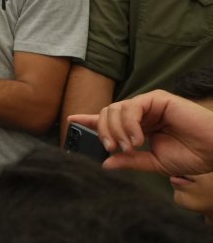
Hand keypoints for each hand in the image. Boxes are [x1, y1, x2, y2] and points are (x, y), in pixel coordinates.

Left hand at [69, 90, 212, 176]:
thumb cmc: (191, 155)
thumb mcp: (155, 163)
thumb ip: (130, 161)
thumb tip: (105, 163)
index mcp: (139, 126)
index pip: (109, 120)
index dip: (89, 120)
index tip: (70, 122)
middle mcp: (141, 113)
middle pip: (107, 113)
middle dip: (104, 131)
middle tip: (112, 148)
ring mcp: (148, 104)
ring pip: (115, 109)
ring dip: (117, 130)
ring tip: (130, 146)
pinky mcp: (157, 98)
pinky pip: (131, 107)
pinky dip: (129, 124)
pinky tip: (138, 138)